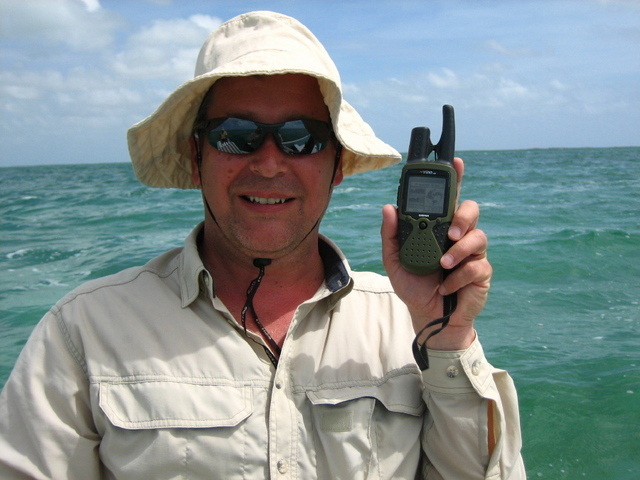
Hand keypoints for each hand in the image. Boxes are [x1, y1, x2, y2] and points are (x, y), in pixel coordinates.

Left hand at [380, 158, 490, 350]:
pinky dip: (459, 277)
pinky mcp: (481, 273)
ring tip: (443, 264)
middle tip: (450, 231)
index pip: (448, 198)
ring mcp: (471, 253)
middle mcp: (458, 236)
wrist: (427, 316)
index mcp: (438, 228)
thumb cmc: (414, 286)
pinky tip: (447, 286)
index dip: (455, 178)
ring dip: (460, 250)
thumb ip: (391, 235)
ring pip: (478, 236)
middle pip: (470, 210)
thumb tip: (389, 208)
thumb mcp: (394, 261)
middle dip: (463, 215)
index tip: (454, 161)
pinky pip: (477, 266)